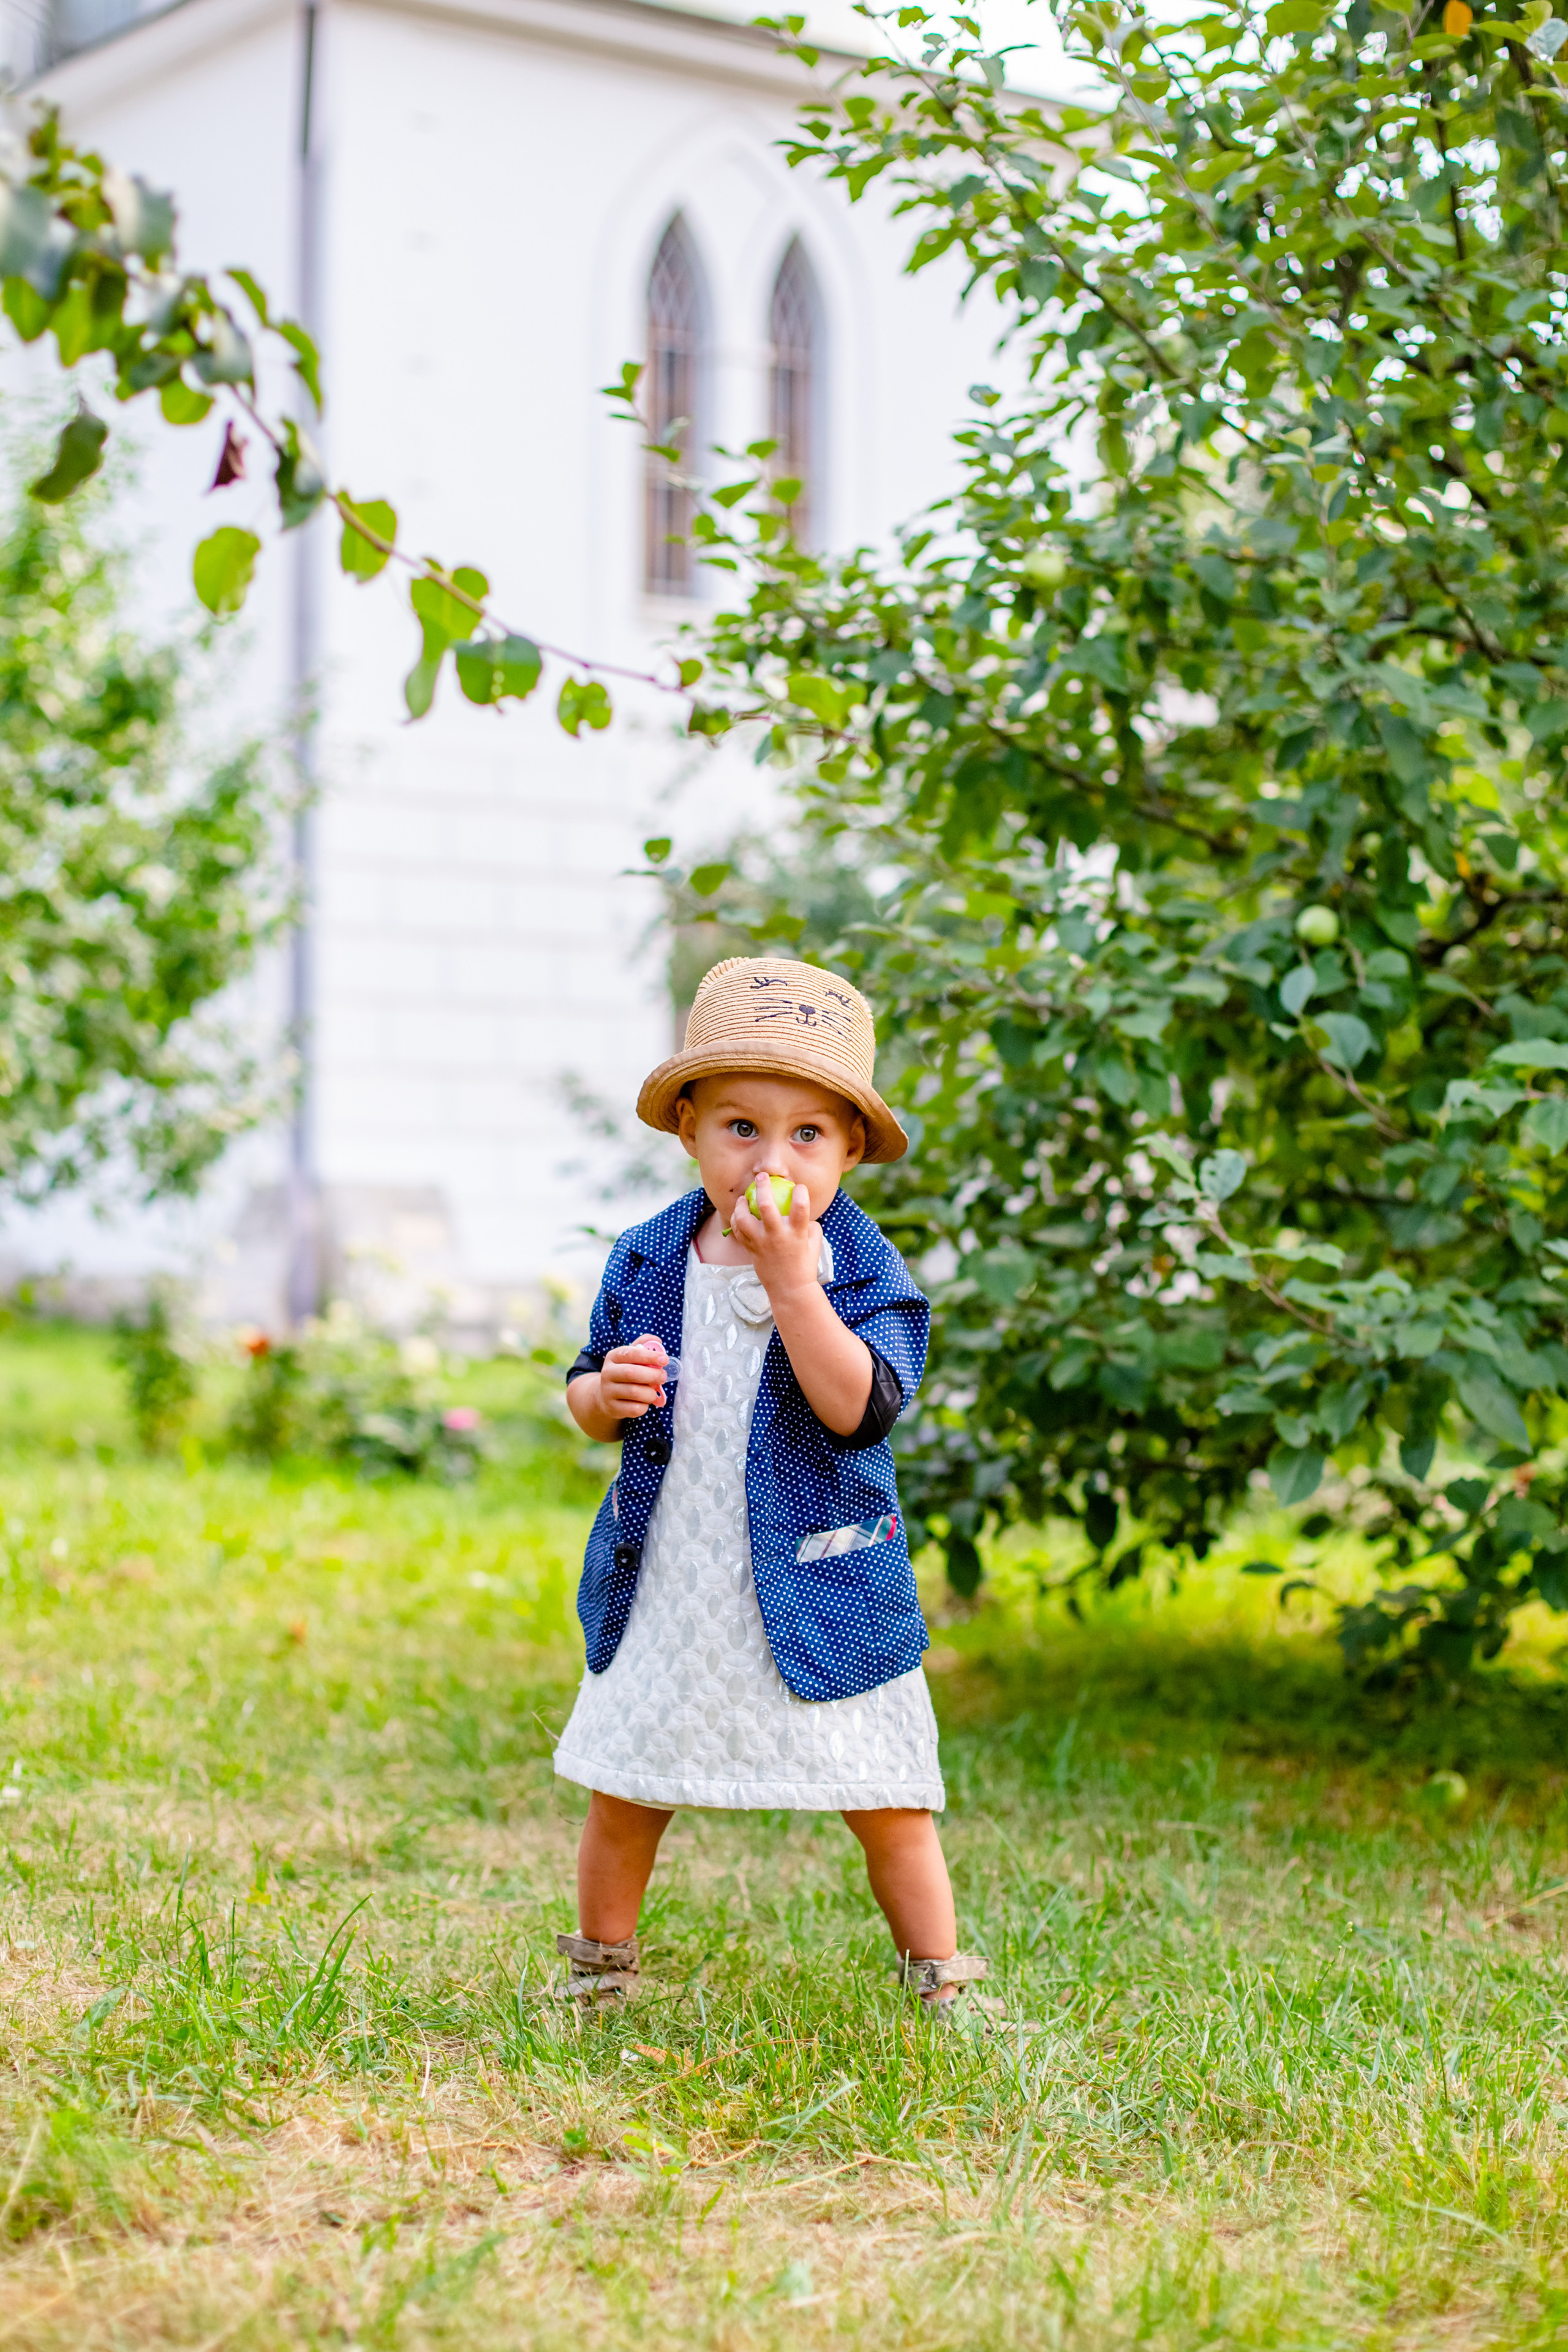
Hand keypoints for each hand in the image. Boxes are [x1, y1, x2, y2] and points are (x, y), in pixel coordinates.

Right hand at [599, 1336, 670, 1421]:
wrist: (605, 1395)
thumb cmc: (625, 1373)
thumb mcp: (631, 1357)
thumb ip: (643, 1346)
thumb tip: (658, 1341)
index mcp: (613, 1357)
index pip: (631, 1353)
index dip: (649, 1356)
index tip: (664, 1359)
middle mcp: (607, 1373)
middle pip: (632, 1373)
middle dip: (652, 1375)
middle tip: (663, 1377)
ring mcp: (608, 1392)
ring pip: (635, 1392)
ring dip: (650, 1392)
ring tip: (653, 1390)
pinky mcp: (612, 1408)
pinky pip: (635, 1409)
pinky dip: (645, 1405)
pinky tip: (644, 1401)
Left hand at [729, 1173, 820, 1306]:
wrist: (789, 1289)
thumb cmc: (805, 1263)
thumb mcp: (815, 1243)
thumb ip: (810, 1224)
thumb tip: (803, 1209)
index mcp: (797, 1234)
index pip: (801, 1207)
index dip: (800, 1192)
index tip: (798, 1187)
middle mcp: (778, 1237)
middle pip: (767, 1206)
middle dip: (763, 1187)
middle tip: (762, 1176)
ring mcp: (762, 1243)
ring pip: (744, 1219)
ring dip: (741, 1205)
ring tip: (743, 1198)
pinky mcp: (751, 1250)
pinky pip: (738, 1231)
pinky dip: (736, 1220)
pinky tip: (739, 1214)